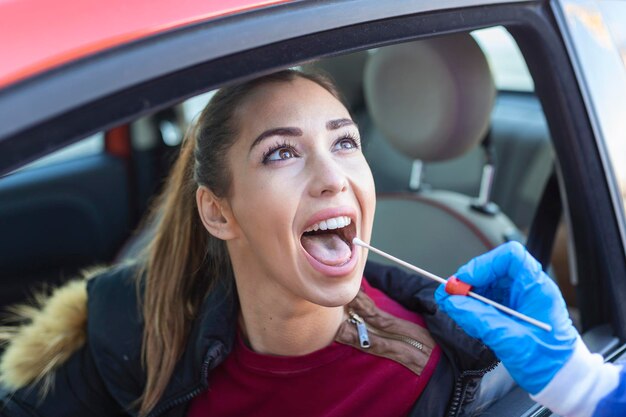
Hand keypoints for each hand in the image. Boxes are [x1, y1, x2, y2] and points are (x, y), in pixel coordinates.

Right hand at [435, 241, 578, 393]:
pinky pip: (487, 299)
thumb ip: (478, 318)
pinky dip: (473, 305)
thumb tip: (451, 301)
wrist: (561, 382)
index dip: (484, 264)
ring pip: (488, 283)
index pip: (510, 256)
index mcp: (536, 289)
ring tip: (458, 308)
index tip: (466, 280)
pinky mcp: (511, 311)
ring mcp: (519, 300)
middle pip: (494, 268)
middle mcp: (527, 289)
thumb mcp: (510, 340)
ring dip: (470, 293)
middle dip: (471, 279)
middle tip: (452, 294)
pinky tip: (468, 317)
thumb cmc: (548, 363)